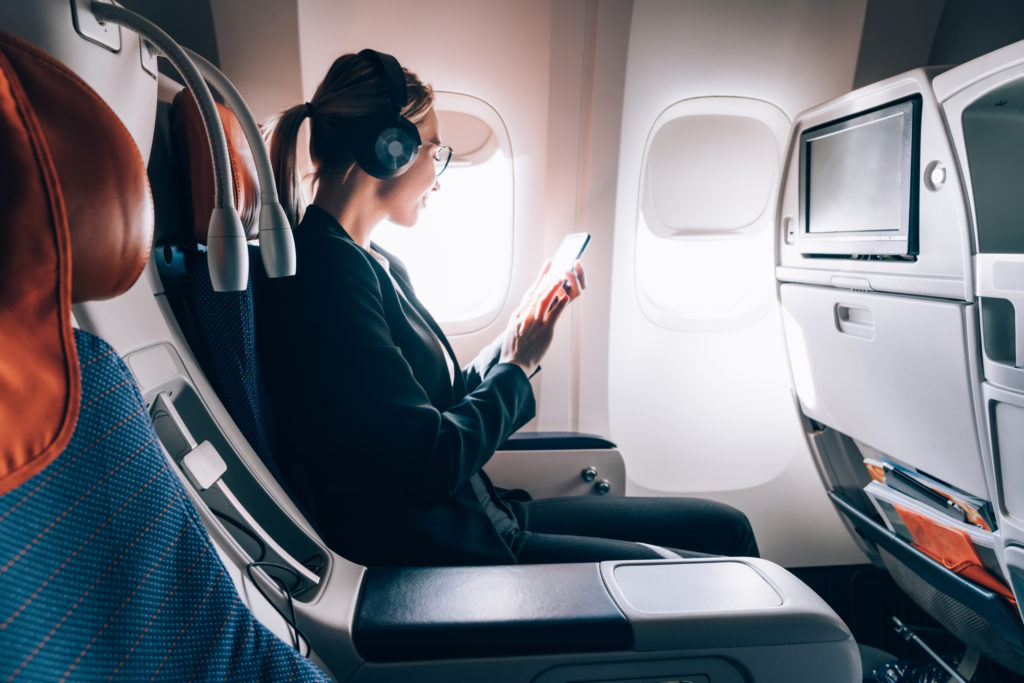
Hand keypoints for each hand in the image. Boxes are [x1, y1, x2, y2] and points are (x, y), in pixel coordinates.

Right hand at [499, 260, 586, 376]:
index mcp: (517, 315)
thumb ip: (521, 319)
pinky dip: (560, 306)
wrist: (512, 365)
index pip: (530, 293)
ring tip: (562, 279)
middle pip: (538, 293)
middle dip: (548, 280)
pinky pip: (554, 316)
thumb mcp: (512, 330)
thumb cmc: (513, 350)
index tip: (547, 269)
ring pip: (545, 301)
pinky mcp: (544, 332)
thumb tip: (529, 310)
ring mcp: (535, 323)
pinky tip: (566, 297)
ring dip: (554, 288)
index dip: (539, 280)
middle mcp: (525, 316)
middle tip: (557, 270)